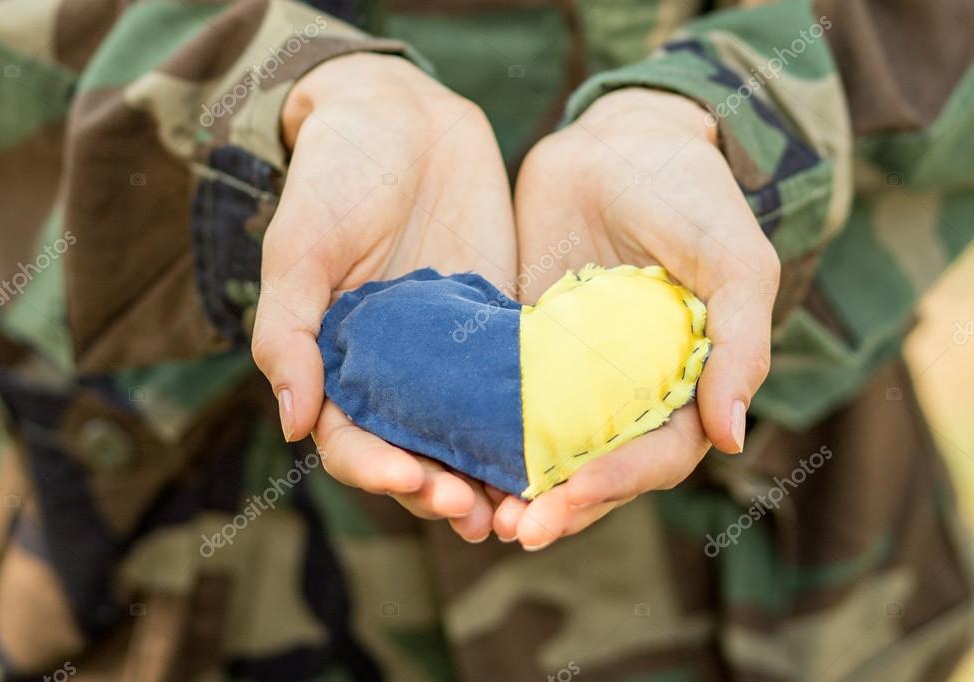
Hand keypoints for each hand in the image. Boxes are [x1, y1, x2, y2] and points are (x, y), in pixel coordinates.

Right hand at [252, 53, 516, 541]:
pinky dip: (533, 423)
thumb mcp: (299, 249)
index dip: (379, 470)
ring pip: (469, 432)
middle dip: (441, 489)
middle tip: (476, 515)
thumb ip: (289, 332)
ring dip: (490, 475)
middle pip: (415, 451)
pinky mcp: (498, 329)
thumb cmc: (334, 177)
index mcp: (338, 363)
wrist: (401, 118)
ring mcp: (449, 354)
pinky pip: (517, 385)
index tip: (415, 482)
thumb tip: (291, 421)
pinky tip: (561, 448)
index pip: (353, 440)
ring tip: (523, 509)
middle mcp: (394, 370)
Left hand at [496, 88, 778, 549]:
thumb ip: (740, 343)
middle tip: (513, 531)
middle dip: (558, 505)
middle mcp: (629, 391)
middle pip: (597, 468)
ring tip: (477, 514)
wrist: (618, 141)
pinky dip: (484, 433)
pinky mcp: (528, 349)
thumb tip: (733, 439)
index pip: (655, 456)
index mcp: (685, 383)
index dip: (615, 483)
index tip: (566, 499)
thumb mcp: (733, 259)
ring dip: (516, 486)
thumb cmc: (691, 194)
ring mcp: (575, 374)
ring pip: (546, 448)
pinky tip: (449, 452)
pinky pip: (504, 400)